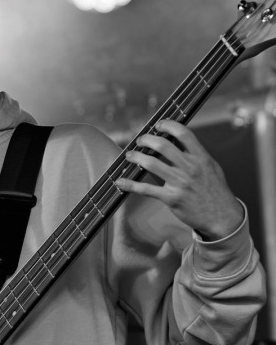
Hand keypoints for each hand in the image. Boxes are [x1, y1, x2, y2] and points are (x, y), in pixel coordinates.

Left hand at [115, 120, 243, 240]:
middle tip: (140, 140)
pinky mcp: (171, 199)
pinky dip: (130, 184)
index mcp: (201, 158)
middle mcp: (190, 168)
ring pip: (151, 164)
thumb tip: (176, 137)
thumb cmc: (215, 189)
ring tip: (129, 155)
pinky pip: (146, 189)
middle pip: (162, 145)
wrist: (224, 218)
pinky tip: (120, 181)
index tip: (158, 125)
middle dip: (146, 139)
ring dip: (135, 157)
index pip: (183, 133)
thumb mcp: (211, 167)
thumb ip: (195, 153)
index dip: (167, 125)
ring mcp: (180, 184)